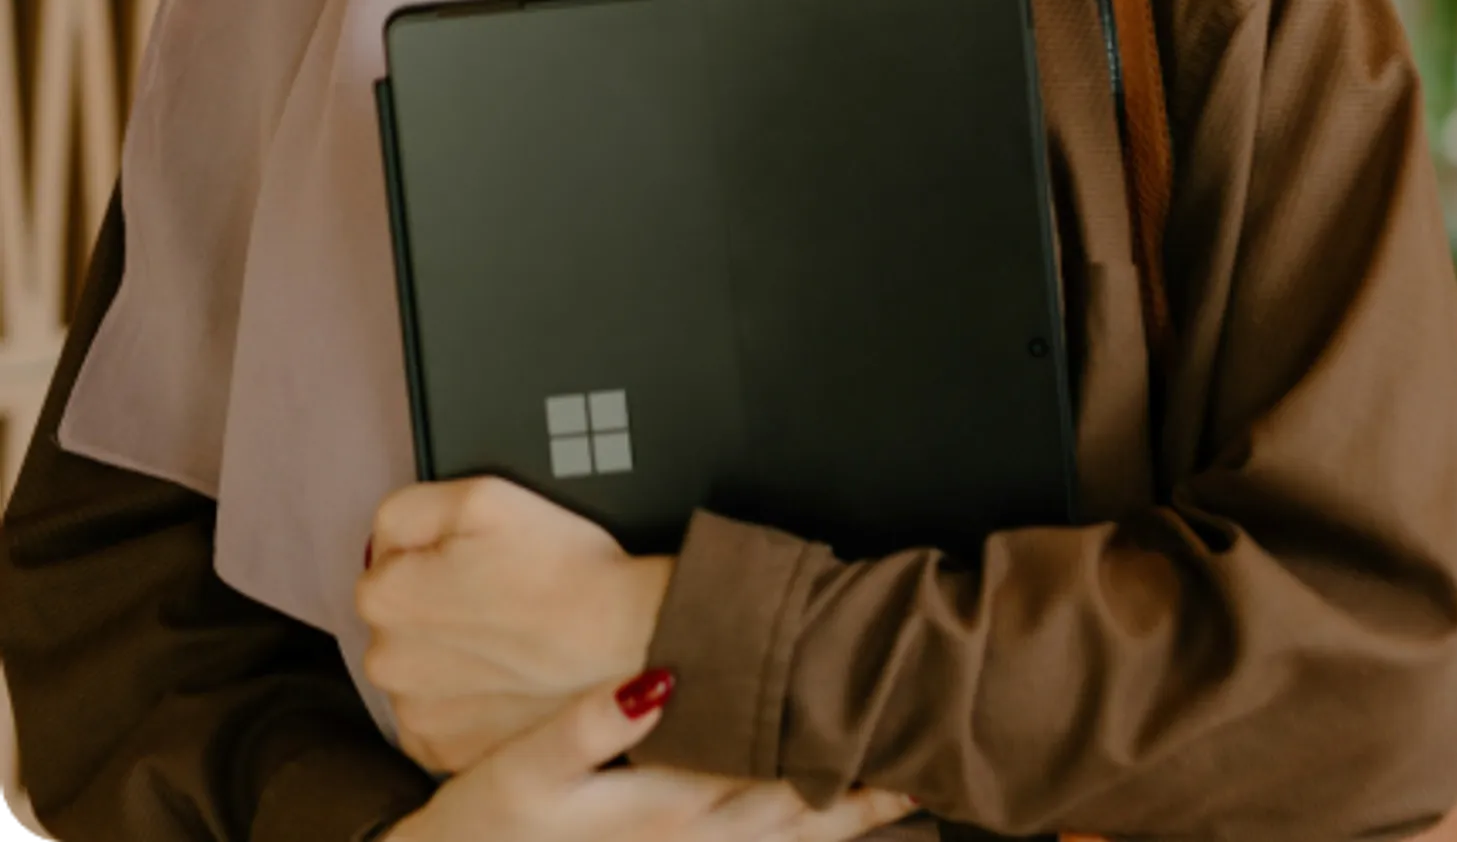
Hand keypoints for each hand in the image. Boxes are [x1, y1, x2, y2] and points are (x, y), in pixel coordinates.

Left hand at [360, 476, 675, 774]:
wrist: (629, 641)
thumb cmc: (563, 568)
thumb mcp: (482, 496)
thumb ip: (410, 509)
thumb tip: (386, 540)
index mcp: (384, 596)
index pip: (388, 559)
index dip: (440, 550)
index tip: (483, 555)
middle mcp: (385, 664)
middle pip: (403, 617)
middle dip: (439, 603)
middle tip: (505, 592)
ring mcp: (417, 717)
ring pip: (423, 667)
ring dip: (453, 653)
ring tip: (515, 636)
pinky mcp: (451, 755)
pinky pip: (445, 716)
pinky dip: (469, 700)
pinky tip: (510, 677)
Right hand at [386, 672, 919, 841]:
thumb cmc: (485, 820)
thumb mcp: (524, 770)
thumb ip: (588, 724)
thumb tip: (661, 677)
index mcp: (662, 811)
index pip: (768, 773)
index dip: (829, 748)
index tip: (885, 718)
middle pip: (792, 818)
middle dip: (860, 793)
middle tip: (924, 760)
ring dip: (843, 825)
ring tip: (903, 797)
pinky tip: (822, 831)